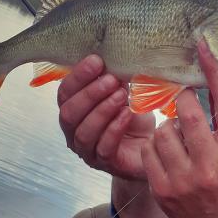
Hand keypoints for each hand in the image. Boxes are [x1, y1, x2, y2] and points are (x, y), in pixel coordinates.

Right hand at [58, 55, 154, 180]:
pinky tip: (126, 114)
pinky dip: (114, 128)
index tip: (96, 61)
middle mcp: (73, 132)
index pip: (65, 94)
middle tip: (110, 80)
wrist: (151, 147)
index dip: (78, 77)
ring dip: (102, 110)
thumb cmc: (130, 118)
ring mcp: (87, 151)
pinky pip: (103, 147)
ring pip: (84, 132)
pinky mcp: (105, 163)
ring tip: (121, 95)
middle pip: (69, 114)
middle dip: (89, 94)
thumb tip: (112, 54)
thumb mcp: (121, 92)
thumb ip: (111, 78)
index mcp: (73, 111)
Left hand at [141, 40, 217, 217]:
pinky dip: (155, 146)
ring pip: (163, 131)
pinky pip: (148, 151)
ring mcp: (185, 180)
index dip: (215, 72)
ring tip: (177, 137)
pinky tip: (166, 153)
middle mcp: (212, 166)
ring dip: (167, 127)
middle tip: (182, 101)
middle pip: (189, 113)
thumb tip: (215, 75)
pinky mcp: (162, 190)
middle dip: (182, 100)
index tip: (204, 48)